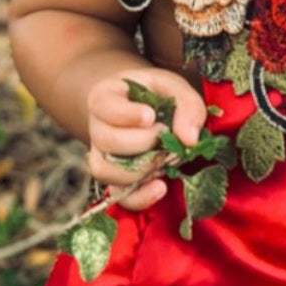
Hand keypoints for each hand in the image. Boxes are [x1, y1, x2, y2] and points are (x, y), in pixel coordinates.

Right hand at [86, 67, 206, 210]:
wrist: (148, 112)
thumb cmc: (158, 96)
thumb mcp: (175, 89)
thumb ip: (186, 106)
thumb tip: (188, 139)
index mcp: (106, 97)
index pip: (102, 106)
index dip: (125, 114)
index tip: (149, 115)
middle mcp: (97, 127)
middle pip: (105, 140)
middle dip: (140, 141)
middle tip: (164, 134)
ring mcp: (103, 156)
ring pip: (104, 170)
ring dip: (138, 169)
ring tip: (163, 158)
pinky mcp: (116, 179)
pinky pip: (119, 195)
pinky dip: (139, 196)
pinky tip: (160, 187)